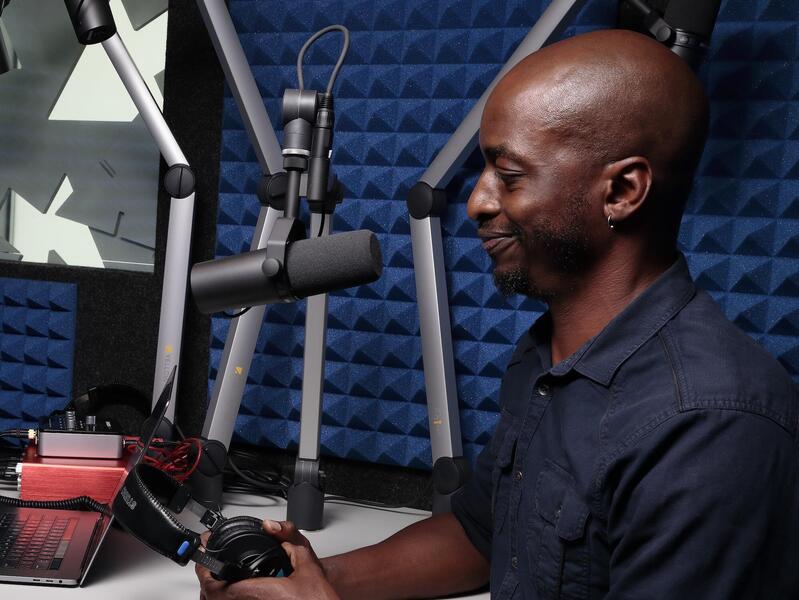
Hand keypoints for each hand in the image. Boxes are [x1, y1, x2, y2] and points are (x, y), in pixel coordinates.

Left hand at [196, 521, 339, 599]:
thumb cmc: (317, 596)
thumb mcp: (306, 559)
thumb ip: (289, 536)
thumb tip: (270, 526)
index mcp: (259, 593)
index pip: (217, 587)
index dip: (205, 572)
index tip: (203, 559)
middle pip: (212, 599)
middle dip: (206, 580)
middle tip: (207, 565)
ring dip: (214, 592)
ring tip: (215, 576)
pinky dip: (226, 599)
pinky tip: (232, 589)